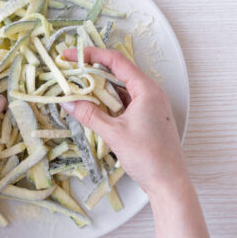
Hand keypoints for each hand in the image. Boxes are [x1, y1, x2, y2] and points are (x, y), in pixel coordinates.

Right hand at [61, 47, 187, 196]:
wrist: (169, 182)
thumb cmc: (147, 156)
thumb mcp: (114, 133)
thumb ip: (89, 115)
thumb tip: (67, 102)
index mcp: (146, 89)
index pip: (116, 61)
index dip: (91, 55)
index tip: (70, 54)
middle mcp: (150, 92)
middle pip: (117, 72)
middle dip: (91, 70)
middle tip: (68, 71)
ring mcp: (149, 106)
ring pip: (120, 88)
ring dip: (98, 88)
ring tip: (75, 88)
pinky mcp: (146, 118)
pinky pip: (124, 102)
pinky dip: (107, 102)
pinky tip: (92, 106)